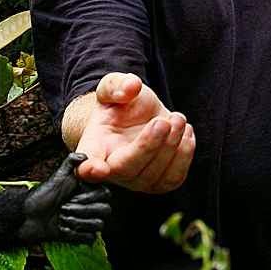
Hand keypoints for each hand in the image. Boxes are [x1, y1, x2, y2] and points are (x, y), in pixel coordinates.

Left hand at [20, 152, 110, 243]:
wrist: (29, 216)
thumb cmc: (42, 196)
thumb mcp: (57, 176)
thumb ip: (71, 162)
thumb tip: (83, 155)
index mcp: (89, 190)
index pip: (105, 194)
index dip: (87, 197)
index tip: (70, 196)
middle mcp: (91, 204)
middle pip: (104, 210)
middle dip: (80, 210)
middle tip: (62, 207)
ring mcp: (88, 220)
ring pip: (97, 225)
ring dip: (76, 221)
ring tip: (61, 217)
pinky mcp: (82, 235)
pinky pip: (89, 237)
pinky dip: (74, 233)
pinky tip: (62, 228)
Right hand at [73, 72, 194, 193]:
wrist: (139, 119)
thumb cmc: (121, 106)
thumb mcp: (113, 87)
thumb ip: (117, 85)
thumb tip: (131, 86)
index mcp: (93, 146)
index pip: (85, 164)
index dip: (90, 169)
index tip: (98, 168)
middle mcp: (111, 170)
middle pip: (126, 168)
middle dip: (148, 145)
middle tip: (162, 122)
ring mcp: (135, 181)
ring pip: (153, 176)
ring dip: (171, 146)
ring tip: (177, 118)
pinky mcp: (158, 184)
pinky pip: (173, 178)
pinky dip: (184, 154)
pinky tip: (183, 132)